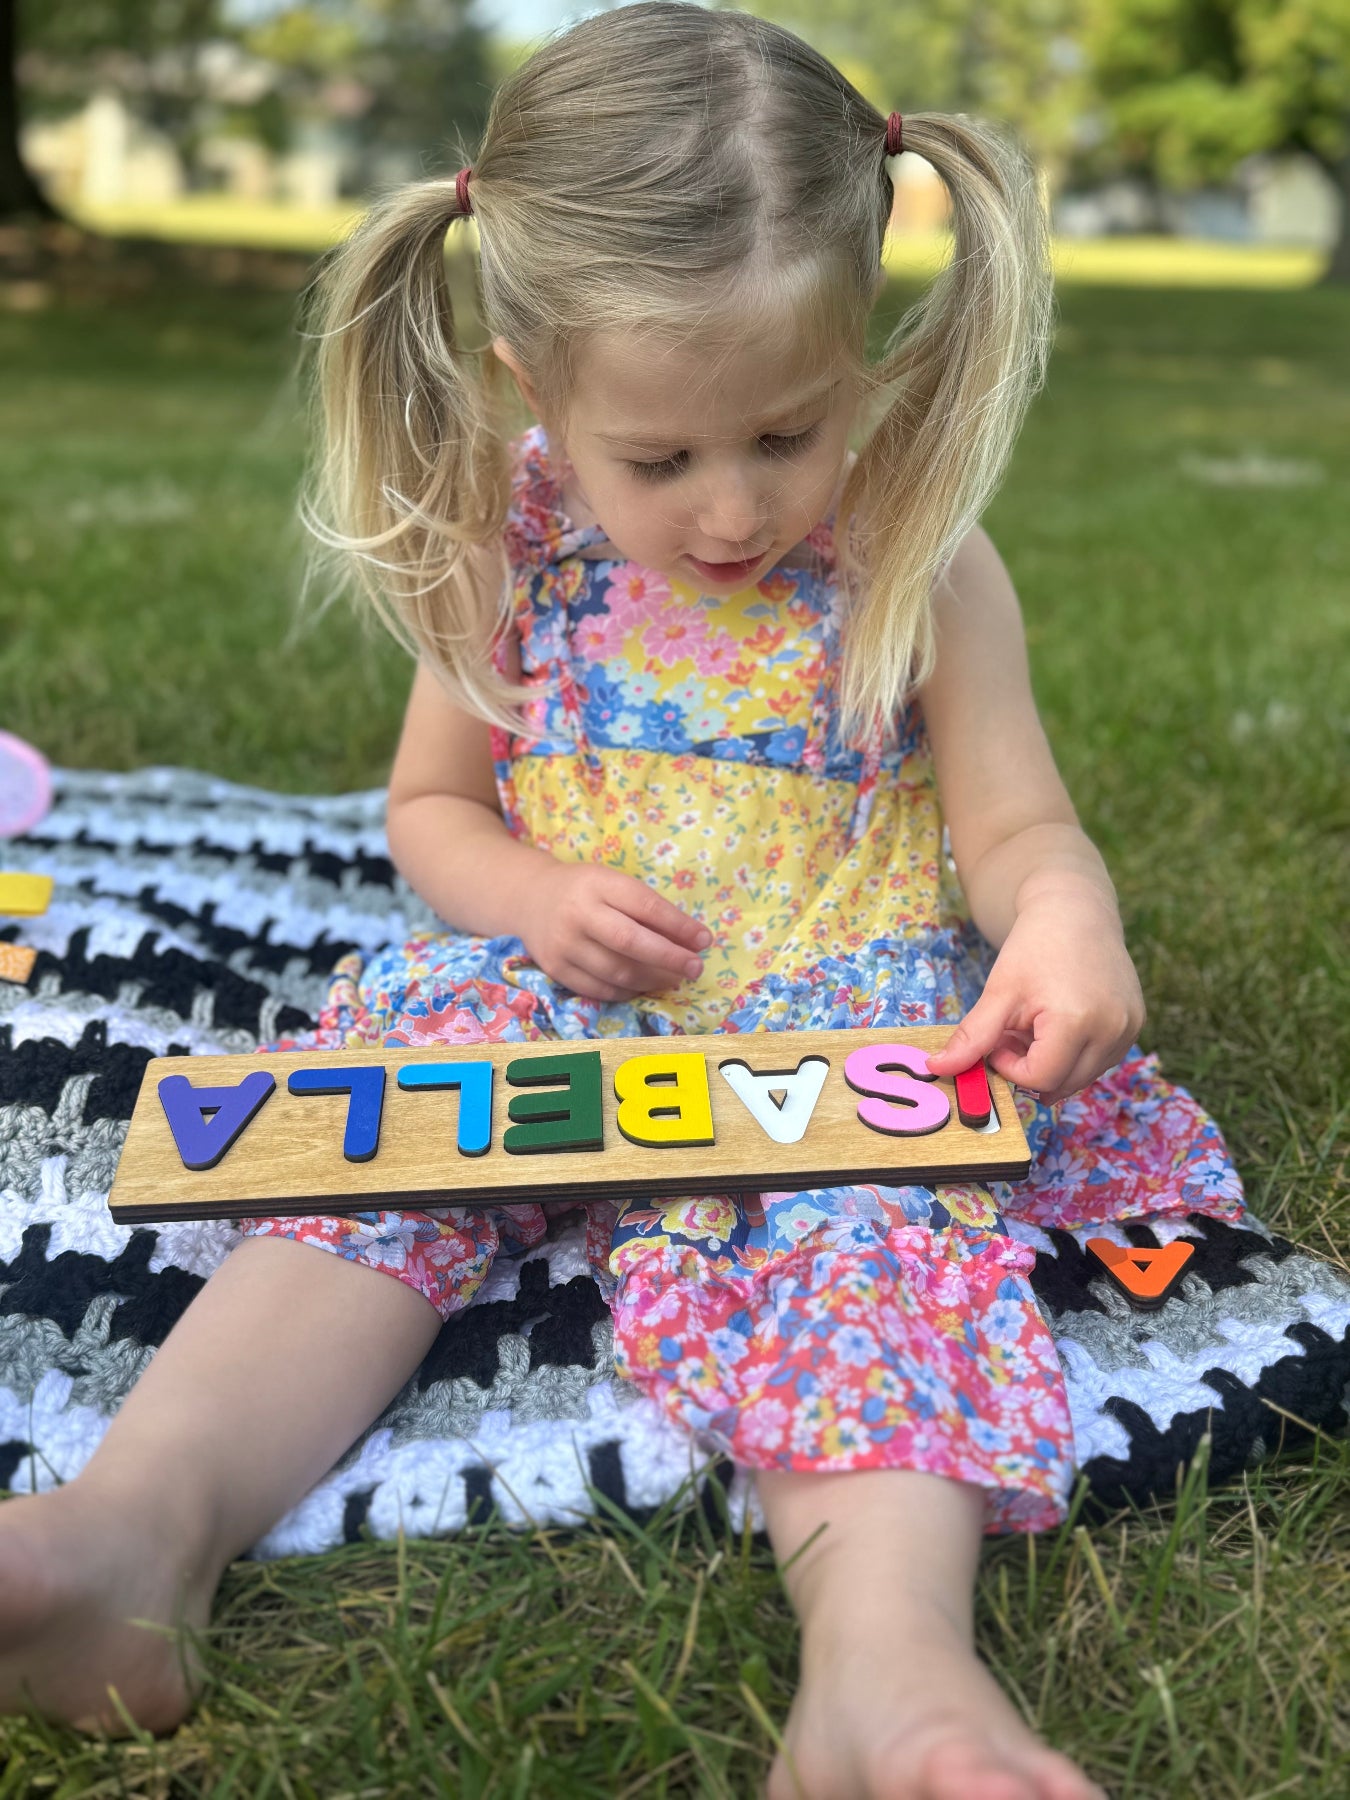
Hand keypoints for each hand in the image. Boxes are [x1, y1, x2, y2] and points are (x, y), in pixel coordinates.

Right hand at [518, 860, 712, 1000]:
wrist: (530, 898)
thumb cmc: (585, 890)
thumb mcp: (613, 884)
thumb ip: (646, 909)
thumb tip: (690, 941)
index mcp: (597, 884)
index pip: (645, 907)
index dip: (679, 926)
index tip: (704, 940)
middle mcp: (577, 914)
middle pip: (630, 943)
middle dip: (670, 958)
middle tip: (695, 968)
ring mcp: (564, 944)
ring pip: (617, 972)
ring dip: (653, 979)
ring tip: (674, 978)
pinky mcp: (555, 969)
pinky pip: (600, 989)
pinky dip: (629, 991)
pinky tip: (645, 985)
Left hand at [927, 890, 1144, 1105]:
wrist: (1075, 910)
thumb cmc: (1035, 947)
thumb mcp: (999, 992)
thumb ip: (972, 1038)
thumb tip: (936, 1067)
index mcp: (1077, 1021)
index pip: (1039, 1078)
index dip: (1011, 1066)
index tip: (1001, 1038)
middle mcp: (1112, 1030)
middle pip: (1063, 1084)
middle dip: (1032, 1068)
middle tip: (1017, 1033)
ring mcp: (1129, 1029)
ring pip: (1083, 1077)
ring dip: (1055, 1064)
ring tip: (1040, 1025)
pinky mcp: (1135, 1025)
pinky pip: (1101, 1061)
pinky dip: (1076, 1054)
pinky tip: (1062, 1022)